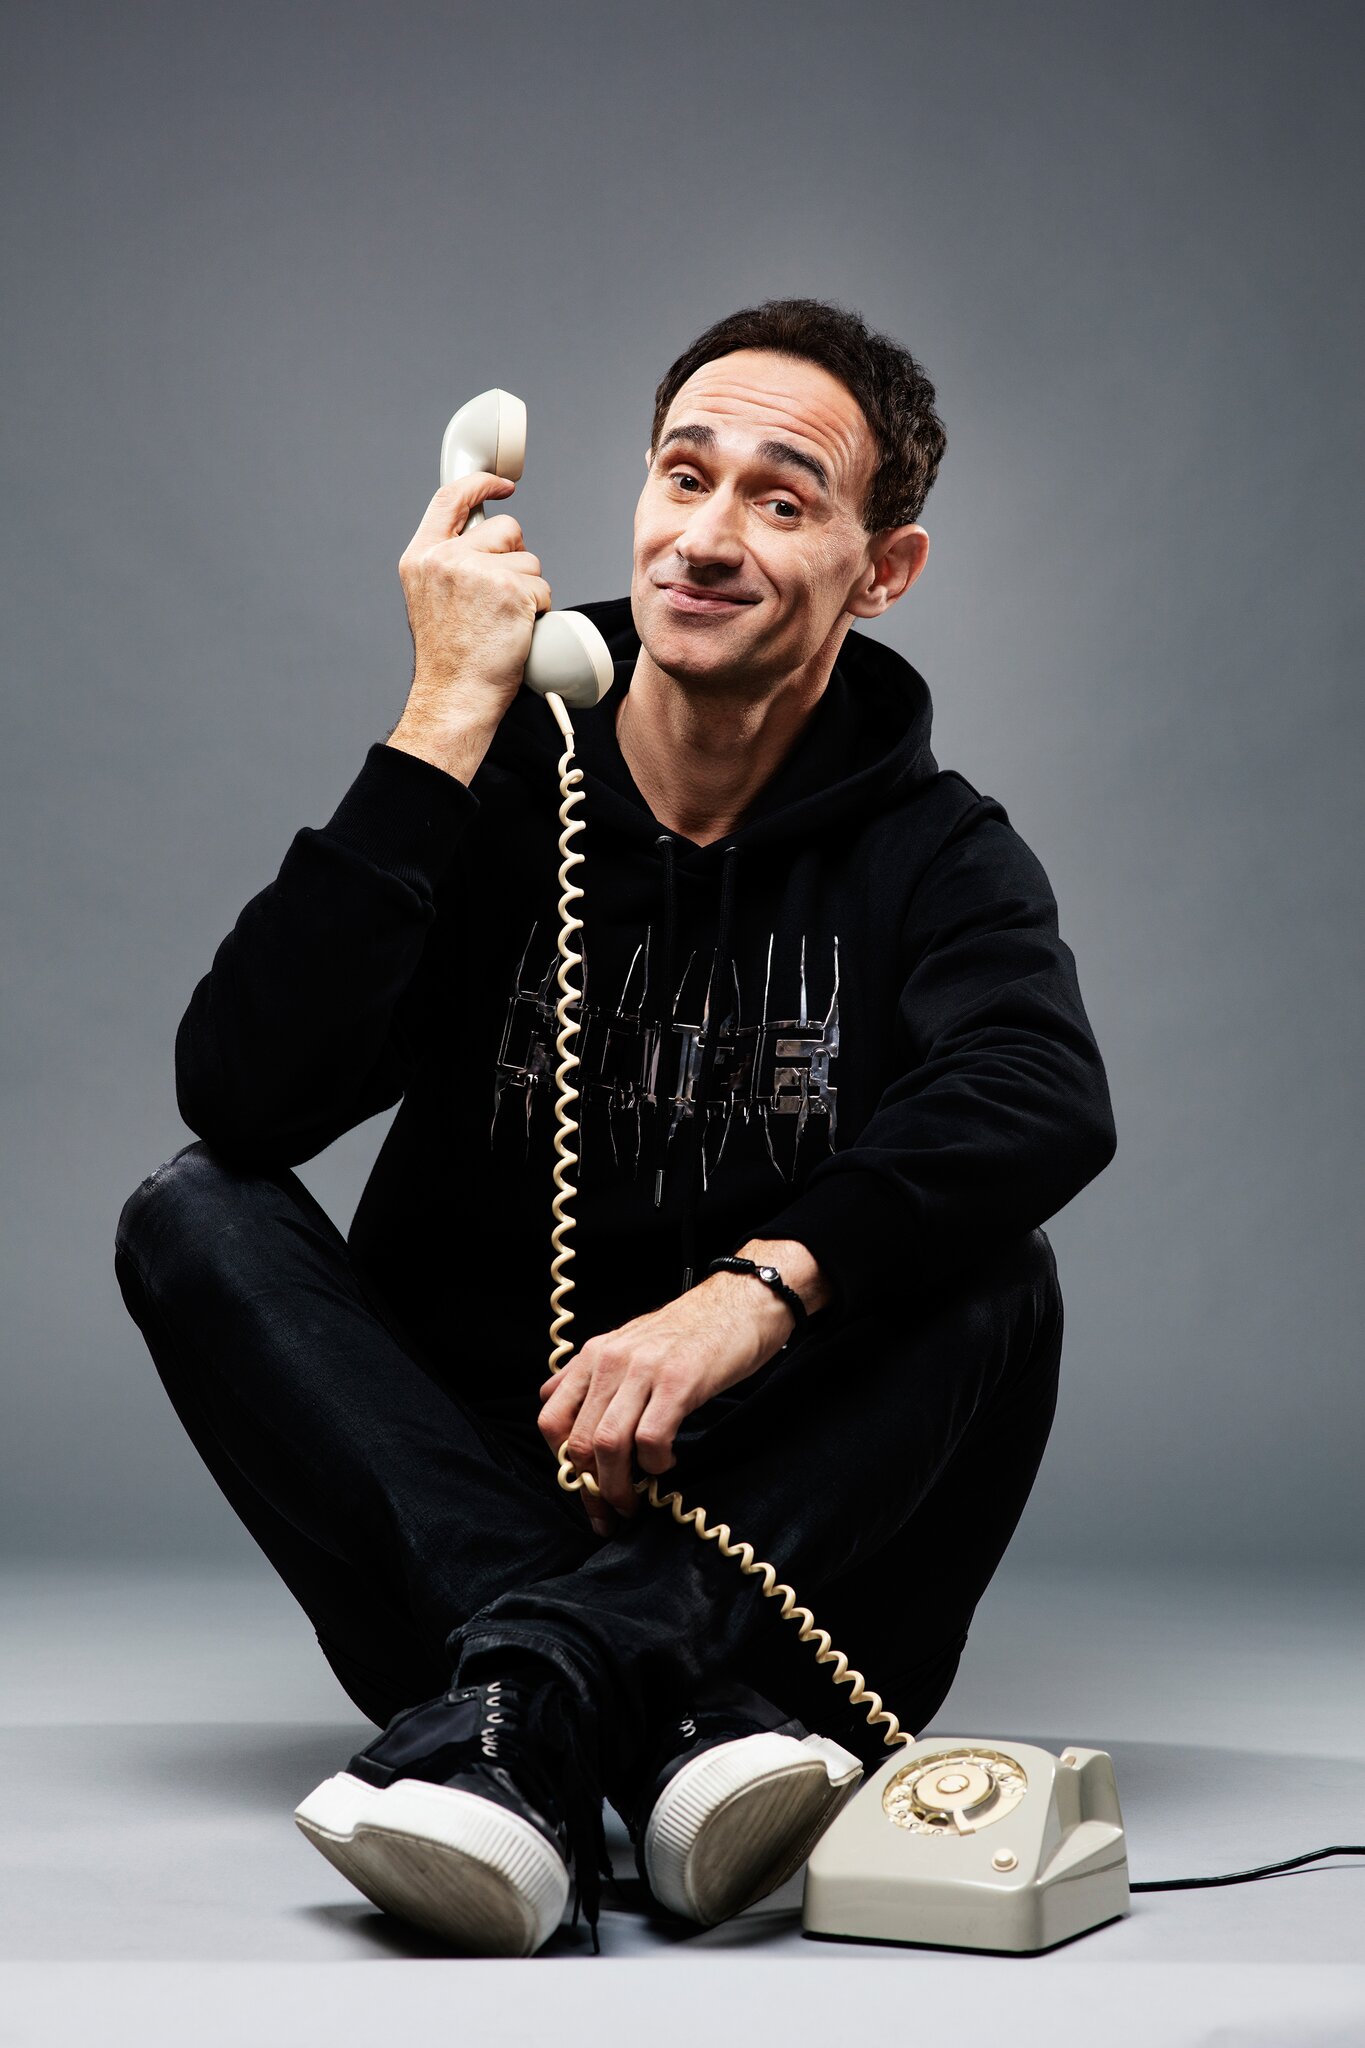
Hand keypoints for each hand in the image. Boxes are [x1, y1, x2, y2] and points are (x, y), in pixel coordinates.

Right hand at [389, 473, 552, 771]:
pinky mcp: (510, 590)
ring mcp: (478, 572)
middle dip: (516, 558)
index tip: (503, 485)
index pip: (451, 499)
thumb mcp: (433, 599)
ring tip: (504, 622)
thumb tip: (486, 541)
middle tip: (501, 599)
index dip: (481, 485)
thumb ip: (451, 564)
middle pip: (506, 529)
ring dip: (529, 590)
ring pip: (530, 561)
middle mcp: (445, 558)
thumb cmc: (450, 659)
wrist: (455, 696)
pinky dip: (539, 610)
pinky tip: (517, 631)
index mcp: (422, 557)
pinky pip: (543, 587)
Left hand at [537, 1272, 796, 1535]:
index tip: (583, 1488)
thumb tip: (559, 1407)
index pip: (551, 1419)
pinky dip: (655, 1464)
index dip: (563, 1464)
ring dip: (619, 1486)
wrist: (742, 1300)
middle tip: (609, 1510)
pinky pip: (650, 1439)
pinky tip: (667, 1461)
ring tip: (636, 1499)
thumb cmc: (690, 1331)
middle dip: (591, 1488)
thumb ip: (594, 1376)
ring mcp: (644, 1370)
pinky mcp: (679, 1382)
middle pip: (578, 1441)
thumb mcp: (630, 1344)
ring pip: (608, 1445)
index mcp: (594, 1355)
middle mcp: (611, 1360)